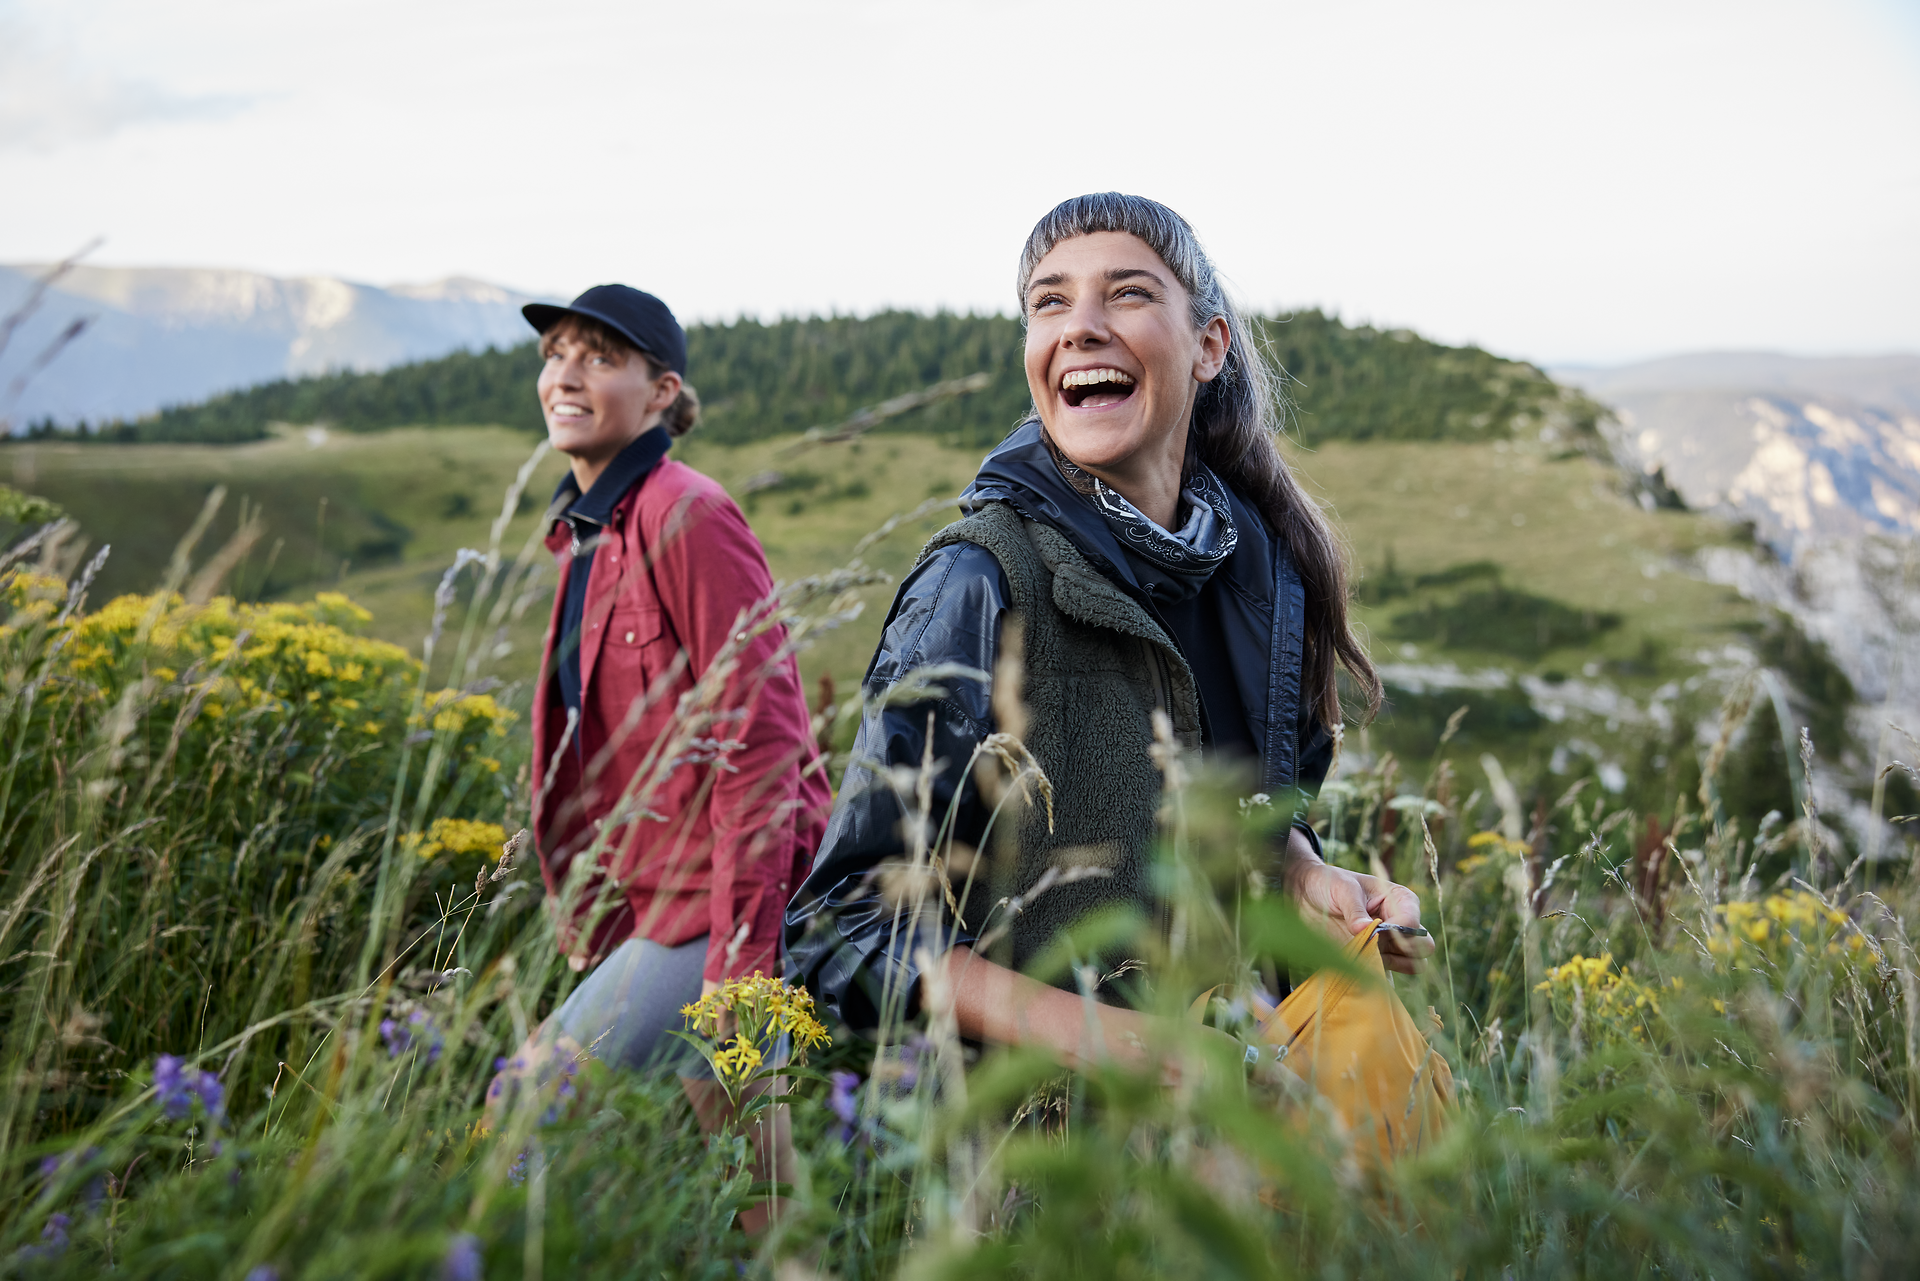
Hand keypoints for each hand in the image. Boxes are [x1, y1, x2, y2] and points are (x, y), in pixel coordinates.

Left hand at [1284, 832, 1432, 975]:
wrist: (1308, 894)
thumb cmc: (1330, 883)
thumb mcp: (1343, 889)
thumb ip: (1355, 910)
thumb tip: (1363, 930)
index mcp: (1401, 899)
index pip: (1413, 923)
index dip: (1397, 931)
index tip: (1374, 930)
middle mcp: (1402, 923)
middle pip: (1423, 946)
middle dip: (1402, 950)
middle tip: (1372, 943)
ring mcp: (1390, 943)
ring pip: (1412, 964)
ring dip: (1391, 963)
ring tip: (1363, 952)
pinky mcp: (1375, 957)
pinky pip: (1387, 972)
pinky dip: (1377, 972)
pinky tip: (1357, 962)